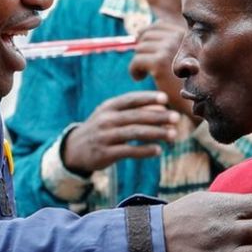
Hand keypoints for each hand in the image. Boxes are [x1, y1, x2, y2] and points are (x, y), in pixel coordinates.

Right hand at [62, 91, 179, 174]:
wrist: (75, 150)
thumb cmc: (102, 129)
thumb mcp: (111, 115)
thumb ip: (134, 110)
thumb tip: (163, 109)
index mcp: (109, 107)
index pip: (130, 99)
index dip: (147, 98)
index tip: (164, 98)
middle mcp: (106, 119)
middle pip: (136, 116)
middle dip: (158, 117)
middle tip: (176, 118)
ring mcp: (105, 136)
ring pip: (134, 133)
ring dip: (156, 133)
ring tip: (172, 135)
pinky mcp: (106, 153)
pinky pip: (128, 151)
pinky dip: (144, 150)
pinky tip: (158, 150)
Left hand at [128, 21, 195, 117]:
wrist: (198, 101)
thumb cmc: (189, 81)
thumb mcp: (182, 57)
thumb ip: (166, 43)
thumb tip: (137, 34)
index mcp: (185, 33)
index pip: (159, 25)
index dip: (147, 35)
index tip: (144, 50)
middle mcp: (178, 37)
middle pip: (146, 36)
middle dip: (142, 50)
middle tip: (143, 65)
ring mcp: (169, 48)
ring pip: (140, 48)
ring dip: (138, 62)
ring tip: (143, 73)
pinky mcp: (160, 62)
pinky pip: (136, 61)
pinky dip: (134, 70)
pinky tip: (140, 78)